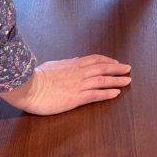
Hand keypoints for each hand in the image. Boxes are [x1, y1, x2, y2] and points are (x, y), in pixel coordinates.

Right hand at [0, 55, 132, 114]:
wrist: (28, 87)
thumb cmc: (36, 77)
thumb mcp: (53, 65)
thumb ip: (66, 63)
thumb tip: (75, 59)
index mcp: (72, 64)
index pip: (95, 59)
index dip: (107, 60)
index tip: (116, 62)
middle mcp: (78, 73)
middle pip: (102, 68)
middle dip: (117, 68)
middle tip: (128, 69)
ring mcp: (78, 85)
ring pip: (102, 80)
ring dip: (117, 80)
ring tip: (128, 80)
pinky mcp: (75, 98)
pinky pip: (95, 94)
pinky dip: (107, 93)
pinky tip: (116, 93)